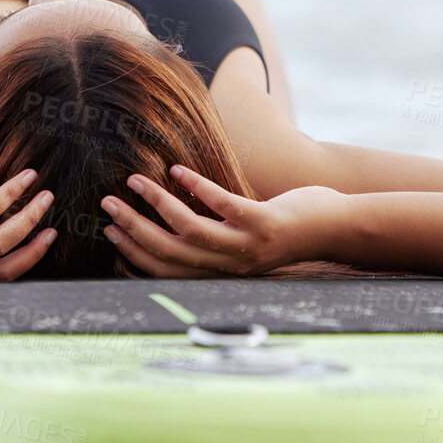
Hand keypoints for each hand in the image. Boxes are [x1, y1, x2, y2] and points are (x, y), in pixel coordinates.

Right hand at [100, 164, 349, 276]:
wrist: (335, 230)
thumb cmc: (286, 231)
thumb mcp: (243, 241)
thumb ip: (214, 236)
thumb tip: (177, 219)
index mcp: (221, 272)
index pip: (166, 268)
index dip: (135, 252)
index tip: (110, 231)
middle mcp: (230, 265)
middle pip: (169, 251)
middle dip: (134, 228)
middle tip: (107, 205)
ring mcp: (246, 246)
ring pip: (189, 230)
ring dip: (157, 205)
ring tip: (134, 181)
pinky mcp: (263, 222)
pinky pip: (223, 206)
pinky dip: (197, 188)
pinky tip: (177, 170)